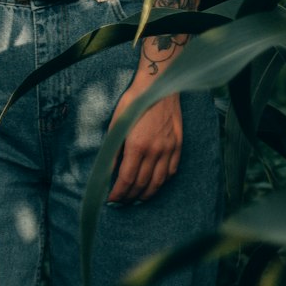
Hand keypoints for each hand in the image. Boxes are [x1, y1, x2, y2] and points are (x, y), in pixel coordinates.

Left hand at [106, 81, 182, 202]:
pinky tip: (155, 183)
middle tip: (122, 201)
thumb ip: (113, 149)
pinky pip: (171, 170)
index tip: (111, 199)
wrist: (158, 85)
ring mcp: (168, 149)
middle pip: (142, 184)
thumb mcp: (117, 122)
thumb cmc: (134, 101)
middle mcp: (155, 151)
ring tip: (136, 198)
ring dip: (146, 194)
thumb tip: (107, 171)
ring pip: (158, 182)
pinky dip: (162, 182)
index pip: (126, 180)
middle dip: (129, 197)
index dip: (118, 193)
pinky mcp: (178, 145)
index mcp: (137, 146)